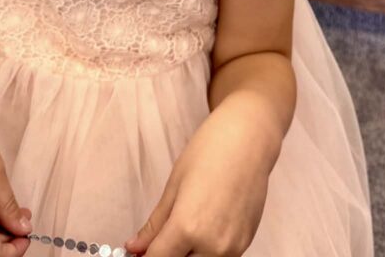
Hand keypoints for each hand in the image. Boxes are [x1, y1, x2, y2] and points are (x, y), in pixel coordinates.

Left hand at [124, 104, 270, 256]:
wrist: (249, 138)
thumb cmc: (210, 151)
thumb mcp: (174, 184)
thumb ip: (155, 224)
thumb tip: (135, 248)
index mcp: (188, 227)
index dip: (145, 256)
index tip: (140, 249)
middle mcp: (212, 245)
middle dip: (168, 254)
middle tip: (162, 237)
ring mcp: (233, 247)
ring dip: (188, 254)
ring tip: (184, 230)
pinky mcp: (246, 243)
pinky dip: (207, 251)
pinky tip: (204, 226)